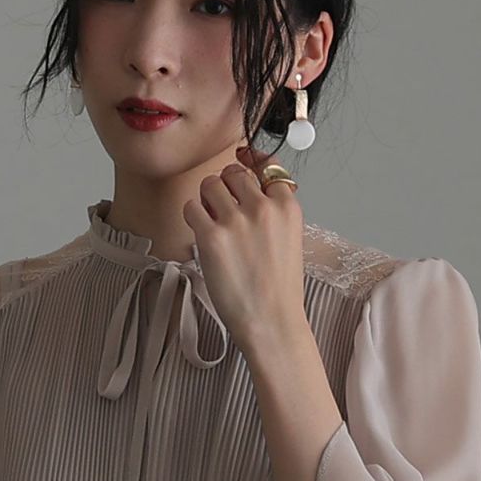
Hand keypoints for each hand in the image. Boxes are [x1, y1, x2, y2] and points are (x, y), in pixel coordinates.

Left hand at [181, 145, 307, 351]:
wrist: (271, 322)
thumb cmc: (278, 289)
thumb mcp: (289, 239)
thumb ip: (273, 210)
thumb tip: (246, 183)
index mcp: (287, 206)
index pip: (267, 165)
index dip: (250, 161)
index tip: (241, 159)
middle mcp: (263, 208)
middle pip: (233, 173)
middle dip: (224, 185)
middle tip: (223, 208)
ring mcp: (236, 221)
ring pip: (209, 184)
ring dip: (205, 199)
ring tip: (212, 222)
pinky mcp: (211, 237)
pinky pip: (191, 208)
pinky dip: (193, 217)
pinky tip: (202, 234)